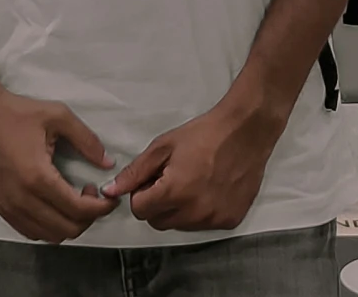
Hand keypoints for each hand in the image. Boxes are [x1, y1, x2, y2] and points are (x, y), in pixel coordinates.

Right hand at [0, 77, 117, 242]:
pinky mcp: (1, 208)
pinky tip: (54, 206)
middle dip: (88, 217)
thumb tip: (108, 163)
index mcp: (38, 178)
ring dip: (69, 224)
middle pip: (67, 229)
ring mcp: (9, 207)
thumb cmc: (17, 114)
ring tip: (73, 199)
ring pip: (50, 236)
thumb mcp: (58, 116)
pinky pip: (31, 232)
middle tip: (91, 194)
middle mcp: (22, 200)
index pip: (79, 210)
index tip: (109, 196)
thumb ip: (87, 140)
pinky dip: (49, 227)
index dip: (101, 207)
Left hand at [101, 91, 286, 231]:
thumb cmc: (204, 134)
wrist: (246, 131)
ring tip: (191, 182)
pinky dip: (200, 212)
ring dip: (178, 210)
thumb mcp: (163, 147)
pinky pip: (203, 225)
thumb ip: (135, 172)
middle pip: (158, 222)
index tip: (152, 180)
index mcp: (174, 192)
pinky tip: (209, 189)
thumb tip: (111, 190)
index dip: (141, 194)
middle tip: (170, 179)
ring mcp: (214, 219)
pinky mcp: (230, 221)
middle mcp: (194, 211)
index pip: (139, 210)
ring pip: (180, 225)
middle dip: (157, 204)